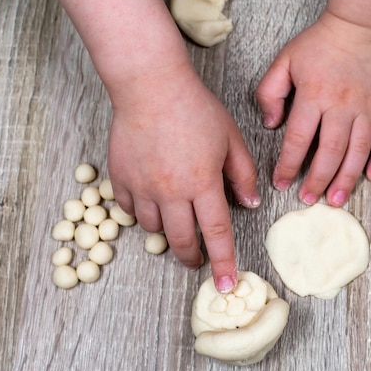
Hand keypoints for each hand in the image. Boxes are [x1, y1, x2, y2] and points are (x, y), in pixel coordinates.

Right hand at [107, 61, 258, 292]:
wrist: (150, 86)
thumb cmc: (195, 108)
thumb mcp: (231, 139)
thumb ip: (243, 174)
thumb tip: (251, 204)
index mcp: (203, 183)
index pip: (217, 233)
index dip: (223, 262)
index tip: (226, 284)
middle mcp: (171, 191)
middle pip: (181, 240)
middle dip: (191, 257)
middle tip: (197, 259)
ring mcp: (142, 186)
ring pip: (153, 228)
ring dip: (167, 231)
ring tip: (176, 220)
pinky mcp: (120, 177)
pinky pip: (128, 209)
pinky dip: (140, 212)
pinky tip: (150, 201)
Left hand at [257, 11, 370, 206]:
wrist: (363, 23)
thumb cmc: (322, 42)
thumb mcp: (285, 60)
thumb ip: (270, 92)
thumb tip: (271, 124)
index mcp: (313, 97)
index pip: (298, 140)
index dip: (287, 166)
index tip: (281, 184)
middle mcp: (341, 106)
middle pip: (329, 153)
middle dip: (317, 181)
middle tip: (310, 200)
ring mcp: (369, 106)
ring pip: (358, 150)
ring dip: (347, 178)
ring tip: (336, 199)